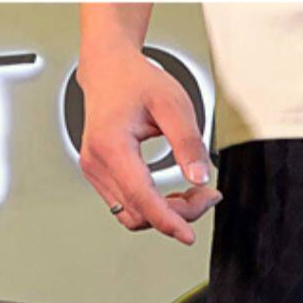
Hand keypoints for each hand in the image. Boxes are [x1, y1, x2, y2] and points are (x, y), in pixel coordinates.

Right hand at [77, 44, 221, 241]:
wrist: (108, 67)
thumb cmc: (136, 80)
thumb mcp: (172, 102)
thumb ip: (188, 142)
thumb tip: (200, 178)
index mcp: (111, 145)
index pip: (140, 197)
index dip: (167, 220)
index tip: (188, 235)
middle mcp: (96, 163)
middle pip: (138, 211)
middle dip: (176, 213)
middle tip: (208, 195)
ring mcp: (94, 170)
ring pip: (130, 213)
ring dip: (164, 212)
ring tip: (194, 194)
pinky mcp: (99, 173)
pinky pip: (125, 203)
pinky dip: (151, 205)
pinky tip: (173, 192)